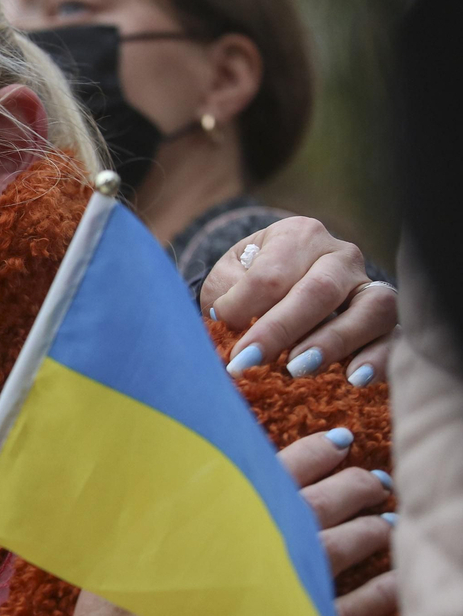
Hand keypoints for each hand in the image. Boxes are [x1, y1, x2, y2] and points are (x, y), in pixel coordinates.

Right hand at [66, 430, 397, 615]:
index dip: (314, 453)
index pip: (280, 468)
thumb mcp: (131, 533)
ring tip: (385, 524)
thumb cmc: (121, 601)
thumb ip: (166, 497)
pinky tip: (392, 583)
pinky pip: (354, 611)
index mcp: (219, 511)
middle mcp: (257, 543)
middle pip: (322, 503)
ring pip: (344, 550)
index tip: (338, 444)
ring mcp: (282, 589)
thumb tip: (194, 465)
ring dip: (372, 533)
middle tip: (372, 482)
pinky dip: (379, 594)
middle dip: (355, 488)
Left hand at [201, 216, 395, 385]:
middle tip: (249, 359)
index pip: (272, 272)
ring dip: (332, 342)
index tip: (221, 327)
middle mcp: (341, 256)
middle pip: (320, 289)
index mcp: (298, 236)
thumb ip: (227, 295)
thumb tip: (227, 323)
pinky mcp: (388, 322)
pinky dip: (378, 359)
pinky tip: (354, 379)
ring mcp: (369, 287)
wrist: (271, 296)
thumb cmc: (244, 285)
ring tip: (297, 369)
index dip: (244, 304)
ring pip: (370, 308)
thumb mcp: (227, 280)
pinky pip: (394, 338)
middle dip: (281, 328)